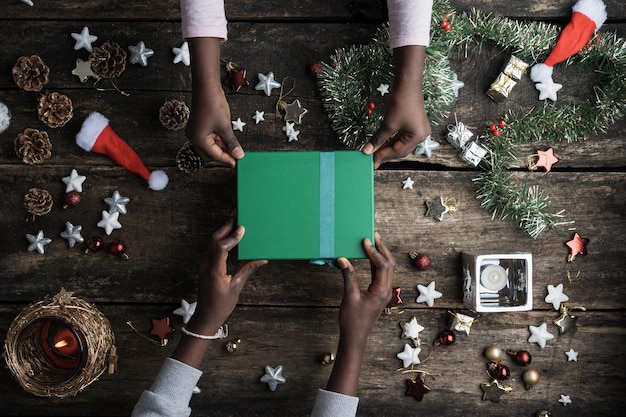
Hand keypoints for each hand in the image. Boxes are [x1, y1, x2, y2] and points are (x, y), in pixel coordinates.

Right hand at [186, 37, 243, 167]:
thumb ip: (232, 143)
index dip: (228, 160)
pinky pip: (208, 139)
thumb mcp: (225, 126)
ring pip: (209, 147)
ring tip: (235, 149)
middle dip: (223, 156)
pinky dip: (218, 141)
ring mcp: (195, 132)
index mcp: (198, 140)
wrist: (206, 87)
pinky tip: (228, 141)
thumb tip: (239, 155)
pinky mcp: (198, 126)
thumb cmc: (214, 105)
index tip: (238, 164)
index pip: (215, 156)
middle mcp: (194, 138)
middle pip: (209, 155)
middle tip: (237, 156)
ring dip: (221, 148)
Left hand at [186, 219, 267, 335]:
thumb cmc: (221, 305)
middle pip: (213, 240)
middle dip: (225, 227)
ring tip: (234, 222)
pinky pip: (211, 248)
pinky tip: (228, 237)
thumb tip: (262, 258)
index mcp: (214, 270)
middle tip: (236, 215)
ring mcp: (203, 264)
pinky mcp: (204, 266)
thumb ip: (248, 270)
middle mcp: (206, 264)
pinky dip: (219, 240)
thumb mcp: (237, 287)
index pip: (221, 248)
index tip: (242, 228)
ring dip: (222, 231)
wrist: (206, 316)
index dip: (232, 237)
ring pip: (211, 243)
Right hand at [336, 232, 394, 346]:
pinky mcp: (378, 293)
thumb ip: (348, 276)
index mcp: (382, 291)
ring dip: (380, 255)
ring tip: (372, 242)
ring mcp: (383, 292)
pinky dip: (375, 263)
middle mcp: (386, 290)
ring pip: (386, 269)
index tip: (365, 241)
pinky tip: (369, 256)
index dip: (374, 252)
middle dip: (382, 249)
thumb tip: (342, 259)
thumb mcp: (349, 296)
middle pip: (389, 264)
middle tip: (373, 235)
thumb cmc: (352, 321)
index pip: (382, 266)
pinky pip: (380, 274)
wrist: (355, 337)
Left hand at [362, 46, 430, 167]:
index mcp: (418, 137)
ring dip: (388, 147)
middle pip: (401, 149)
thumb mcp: (388, 124)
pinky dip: (391, 139)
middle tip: (372, 158)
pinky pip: (402, 136)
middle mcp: (421, 135)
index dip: (383, 157)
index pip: (398, 152)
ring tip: (375, 151)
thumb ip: (377, 139)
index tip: (372, 162)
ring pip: (400, 143)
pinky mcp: (414, 123)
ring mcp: (418, 129)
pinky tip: (382, 142)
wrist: (407, 82)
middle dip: (386, 153)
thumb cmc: (400, 102)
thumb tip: (367, 151)